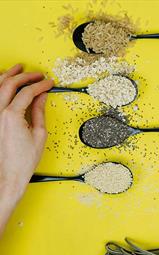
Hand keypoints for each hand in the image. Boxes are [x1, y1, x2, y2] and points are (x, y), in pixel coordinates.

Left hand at [0, 64, 52, 234]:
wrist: (6, 176)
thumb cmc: (22, 161)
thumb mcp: (39, 135)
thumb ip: (39, 112)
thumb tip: (42, 97)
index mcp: (11, 116)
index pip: (27, 92)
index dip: (40, 84)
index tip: (48, 83)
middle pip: (9, 84)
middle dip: (25, 76)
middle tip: (36, 74)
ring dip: (6, 75)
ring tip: (16, 70)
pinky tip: (2, 83)